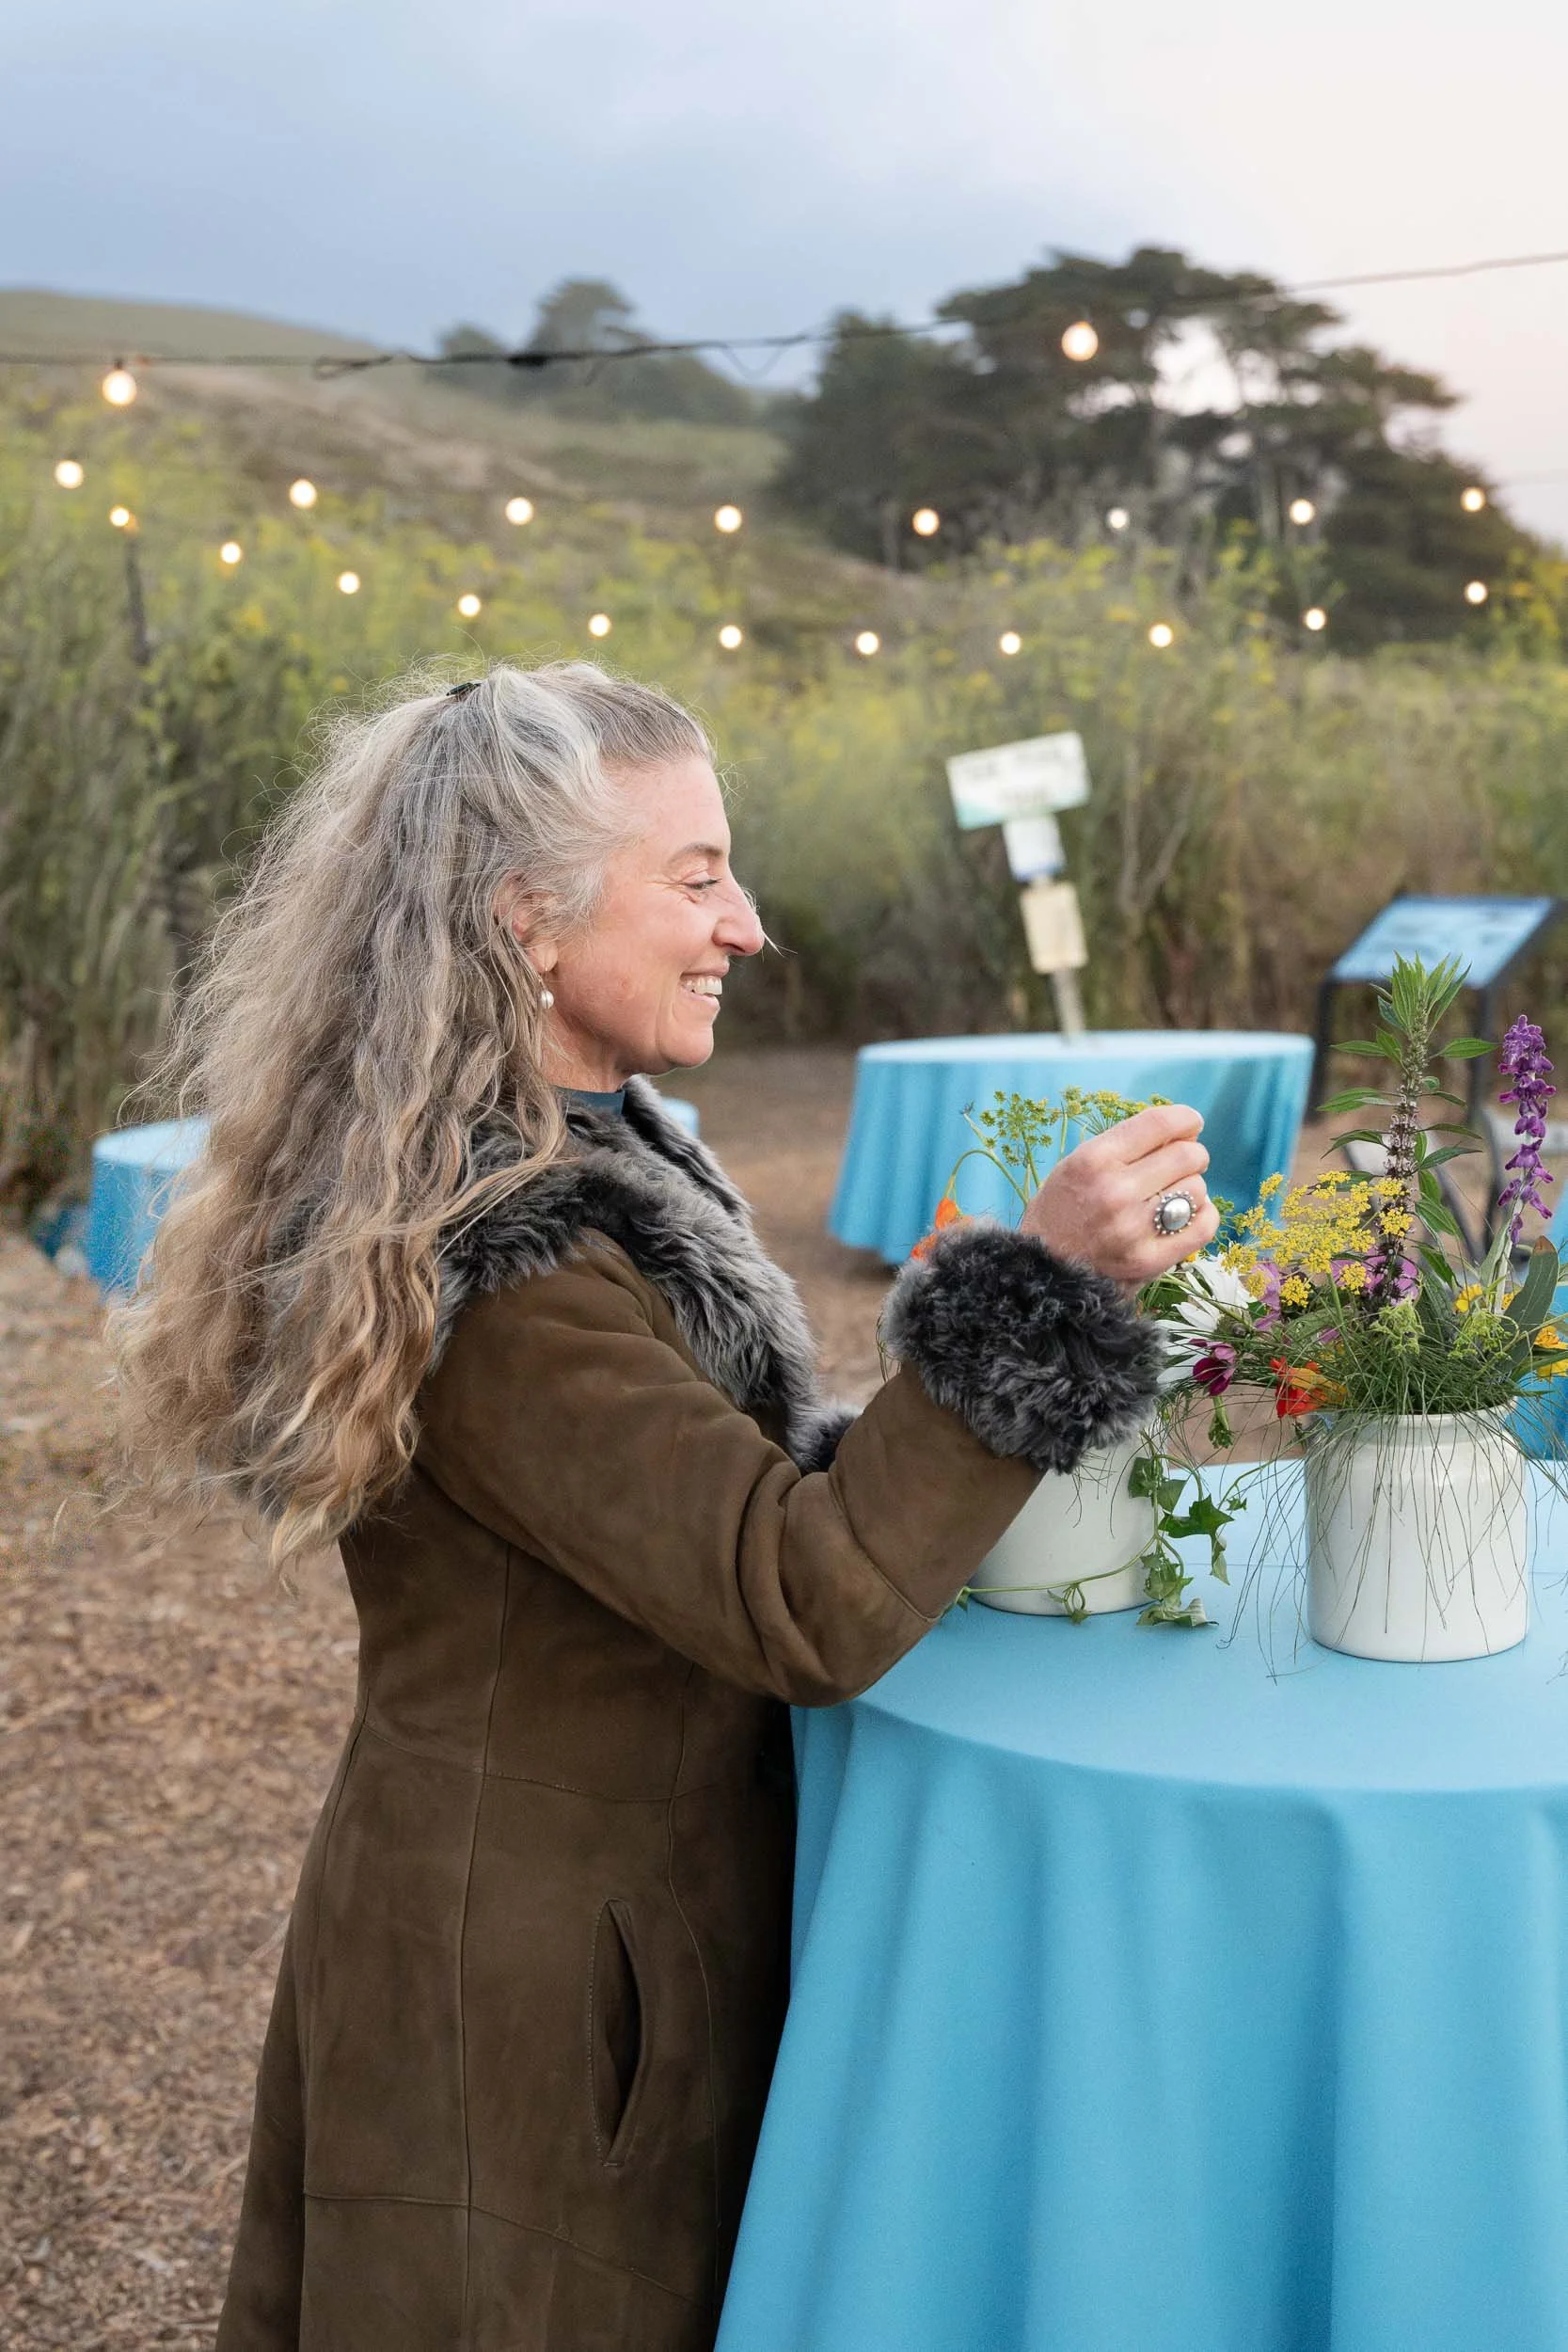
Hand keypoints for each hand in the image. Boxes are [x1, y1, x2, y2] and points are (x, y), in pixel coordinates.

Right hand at [1019, 1103, 1219, 1287]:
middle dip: (1192, 1155)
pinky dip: (1203, 1216)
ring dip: (1191, 1189)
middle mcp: (1114, 1191)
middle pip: (1187, 1155)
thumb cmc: (1062, 1210)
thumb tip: (1183, 1132)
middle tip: (1182, 1164)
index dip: (1186, 1119)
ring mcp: (1132, 1229)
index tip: (1191, 1123)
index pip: (1159, 1124)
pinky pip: (1202, 1227)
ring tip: (1172, 1196)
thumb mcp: (1076, 1164)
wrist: (1041, 1270)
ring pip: (1197, 1189)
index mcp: (1093, 1160)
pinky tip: (1187, 1215)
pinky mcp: (1148, 1260)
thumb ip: (1125, 1146)